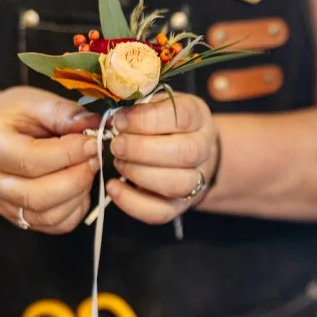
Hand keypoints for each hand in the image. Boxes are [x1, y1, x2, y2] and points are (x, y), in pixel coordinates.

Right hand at [0, 86, 102, 233]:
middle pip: (38, 196)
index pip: (31, 160)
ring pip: (47, 215)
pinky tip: (79, 189)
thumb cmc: (14, 115)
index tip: (92, 143)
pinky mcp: (17, 218)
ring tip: (86, 171)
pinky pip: (53, 225)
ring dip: (78, 195)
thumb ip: (62, 113)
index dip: (69, 154)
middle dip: (76, 178)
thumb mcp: (35, 102)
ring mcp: (1, 203)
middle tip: (94, 160)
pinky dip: (75, 210)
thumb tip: (93, 126)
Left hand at [106, 93, 219, 224]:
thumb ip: (138, 105)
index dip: (147, 120)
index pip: (181, 117)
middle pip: (184, 153)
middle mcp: (203, 150)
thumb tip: (112, 114)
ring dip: (139, 174)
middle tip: (116, 145)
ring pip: (176, 184)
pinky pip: (160, 212)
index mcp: (198, 118)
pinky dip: (132, 203)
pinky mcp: (178, 206)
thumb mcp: (156, 104)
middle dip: (141, 149)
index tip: (120, 120)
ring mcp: (195, 181)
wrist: (188, 153)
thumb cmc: (163, 124)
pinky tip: (114, 187)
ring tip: (118, 162)